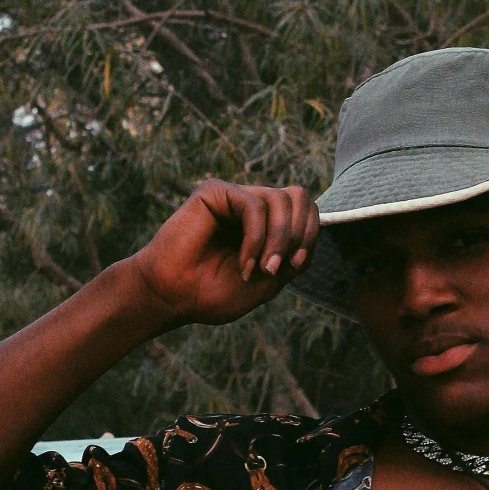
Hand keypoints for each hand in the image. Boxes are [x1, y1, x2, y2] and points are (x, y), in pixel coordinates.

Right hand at [129, 180, 320, 328]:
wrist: (173, 297)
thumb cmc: (212, 293)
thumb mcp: (268, 282)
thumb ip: (294, 255)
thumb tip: (315, 226)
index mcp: (266, 225)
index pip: (306, 212)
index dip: (310, 236)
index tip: (293, 266)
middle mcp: (252, 206)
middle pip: (300, 197)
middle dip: (297, 235)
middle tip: (277, 267)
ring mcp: (234, 197)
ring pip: (282, 199)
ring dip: (278, 240)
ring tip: (261, 269)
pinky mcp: (215, 191)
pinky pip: (255, 205)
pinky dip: (256, 238)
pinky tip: (244, 263)